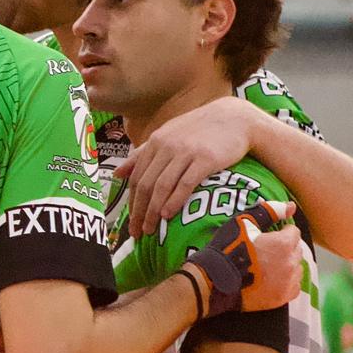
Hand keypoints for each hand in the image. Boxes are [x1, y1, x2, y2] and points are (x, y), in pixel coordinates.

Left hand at [122, 98, 255, 236]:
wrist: (236, 119)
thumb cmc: (200, 130)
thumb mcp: (168, 135)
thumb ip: (142, 153)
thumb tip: (116, 173)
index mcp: (156, 141)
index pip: (137, 176)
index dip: (132, 202)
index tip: (130, 223)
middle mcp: (167, 146)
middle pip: (146, 184)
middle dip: (139, 212)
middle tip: (138, 233)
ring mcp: (186, 152)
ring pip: (162, 186)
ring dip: (153, 211)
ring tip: (151, 229)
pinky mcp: (206, 159)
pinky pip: (185, 183)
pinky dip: (174, 200)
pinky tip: (168, 215)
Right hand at [189, 201, 300, 314]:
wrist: (215, 280)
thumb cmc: (228, 248)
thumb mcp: (244, 222)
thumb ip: (270, 212)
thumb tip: (291, 206)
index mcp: (283, 243)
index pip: (293, 231)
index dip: (280, 231)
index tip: (266, 236)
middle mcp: (290, 263)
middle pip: (296, 249)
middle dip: (284, 247)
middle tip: (264, 250)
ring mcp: (288, 282)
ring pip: (296, 267)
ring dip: (286, 264)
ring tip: (266, 265)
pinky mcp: (283, 297)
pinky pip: (294, 286)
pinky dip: (286, 281)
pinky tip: (270, 279)